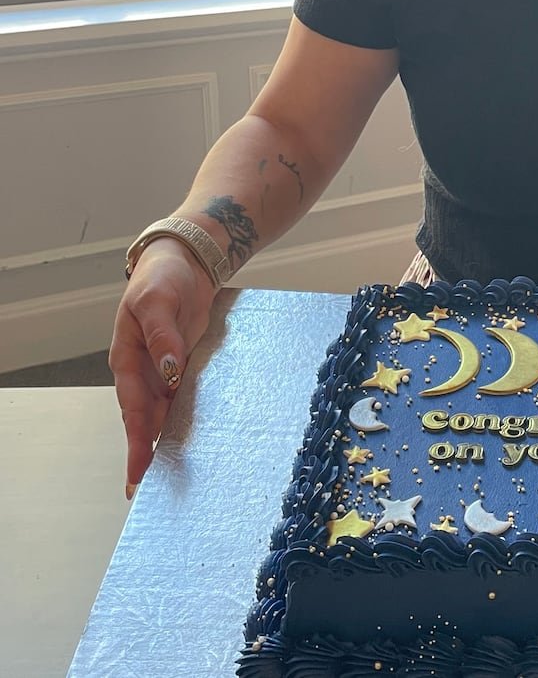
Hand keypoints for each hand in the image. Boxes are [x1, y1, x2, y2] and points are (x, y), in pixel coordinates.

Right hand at [109, 238, 217, 494]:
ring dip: (165, 441)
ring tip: (172, 476)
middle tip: (152, 491)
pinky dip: (183, 418)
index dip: (136, 441)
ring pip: (162, 413)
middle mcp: (143, 369)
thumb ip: (162, 337)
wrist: (185, 262)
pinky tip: (192, 439)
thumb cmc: (164, 279)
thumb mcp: (158, 303)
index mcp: (128, 358)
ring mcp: (163, 369)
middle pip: (144, 419)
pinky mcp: (184, 364)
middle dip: (146, 453)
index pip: (133, 407)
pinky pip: (181, 397)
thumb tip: (167, 372)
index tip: (138, 472)